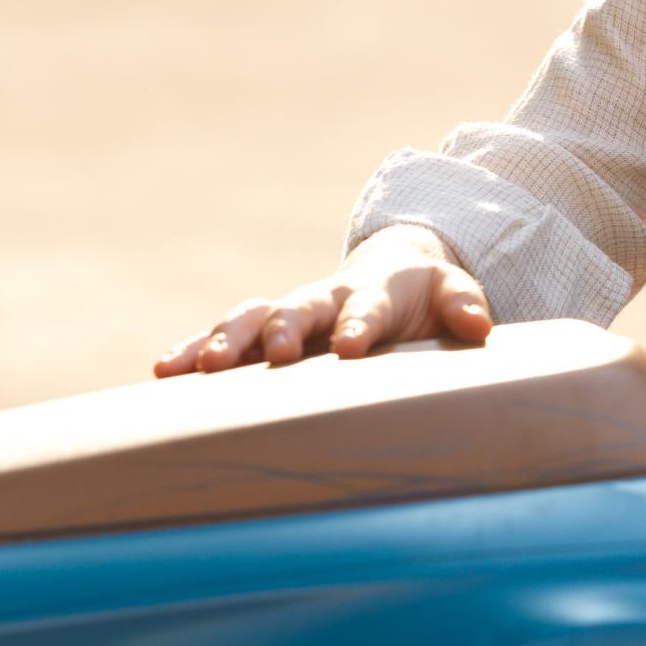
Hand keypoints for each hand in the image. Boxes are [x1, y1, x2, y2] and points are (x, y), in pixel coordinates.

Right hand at [156, 226, 491, 375]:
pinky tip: (164, 371)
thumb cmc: (423, 296)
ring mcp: (287, 314)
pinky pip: (221, 338)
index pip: (366, 309)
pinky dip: (193, 350)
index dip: (359, 325)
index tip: (351, 347)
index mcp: (372, 293)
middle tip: (276, 353)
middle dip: (284, 328)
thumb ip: (465, 305)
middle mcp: (322, 299)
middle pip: (298, 308)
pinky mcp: (260, 332)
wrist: (387, 274)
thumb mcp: (452, 294)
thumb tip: (481, 326)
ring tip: (207, 368)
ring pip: (250, 319)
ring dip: (228, 340)